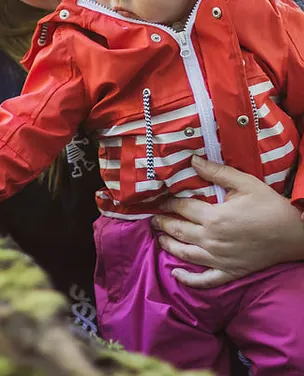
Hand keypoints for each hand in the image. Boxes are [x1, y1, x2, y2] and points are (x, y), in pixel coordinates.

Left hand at [151, 156, 303, 288]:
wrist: (295, 234)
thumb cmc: (270, 206)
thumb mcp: (244, 183)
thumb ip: (217, 172)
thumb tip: (193, 160)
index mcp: (213, 217)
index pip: (181, 208)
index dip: (168, 203)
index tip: (161, 201)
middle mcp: (212, 239)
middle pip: (178, 230)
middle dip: (162, 223)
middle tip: (152, 219)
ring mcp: (219, 259)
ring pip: (184, 254)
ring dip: (168, 245)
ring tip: (158, 238)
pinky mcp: (230, 272)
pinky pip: (204, 280)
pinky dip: (188, 279)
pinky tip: (176, 274)